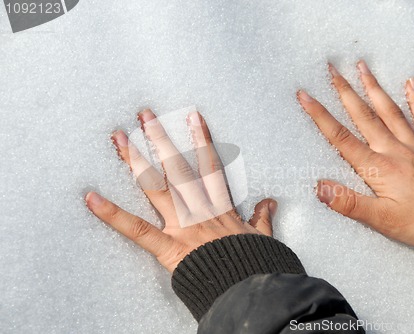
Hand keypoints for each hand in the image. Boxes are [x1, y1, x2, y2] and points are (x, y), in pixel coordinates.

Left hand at [85, 109, 276, 271]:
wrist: (245, 287)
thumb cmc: (250, 263)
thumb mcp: (261, 237)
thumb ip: (261, 218)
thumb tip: (270, 203)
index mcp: (219, 207)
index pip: (210, 166)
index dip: (202, 139)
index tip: (192, 117)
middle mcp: (198, 209)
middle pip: (177, 168)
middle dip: (161, 140)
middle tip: (145, 116)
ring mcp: (181, 225)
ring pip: (156, 187)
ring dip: (136, 161)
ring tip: (120, 138)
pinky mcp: (166, 246)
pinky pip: (137, 230)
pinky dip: (113, 216)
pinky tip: (91, 198)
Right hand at [297, 61, 413, 248]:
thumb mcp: (382, 220)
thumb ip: (349, 203)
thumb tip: (320, 187)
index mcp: (377, 167)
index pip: (341, 138)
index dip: (320, 116)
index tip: (305, 95)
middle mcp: (393, 150)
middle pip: (363, 116)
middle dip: (345, 92)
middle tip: (332, 70)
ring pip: (390, 111)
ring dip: (373, 88)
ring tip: (362, 67)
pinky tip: (410, 83)